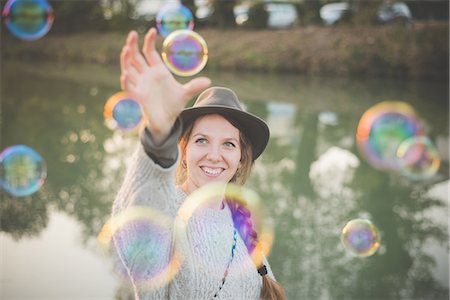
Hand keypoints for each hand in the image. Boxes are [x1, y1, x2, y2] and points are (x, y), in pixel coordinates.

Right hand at [120, 28, 210, 143]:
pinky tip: (126, 74)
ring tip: (126, 50)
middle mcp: (146, 75)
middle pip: (135, 57)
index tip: (151, 31)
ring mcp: (140, 85)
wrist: (167, 120)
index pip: (149, 52)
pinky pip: (129, 87)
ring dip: (126, 59)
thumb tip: (208, 81)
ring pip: (128, 68)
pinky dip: (127, 80)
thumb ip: (194, 86)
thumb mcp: (185, 94)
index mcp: (157, 71)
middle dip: (132, 45)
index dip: (149, 42)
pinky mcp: (138, 96)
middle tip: (132, 34)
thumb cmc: (173, 105)